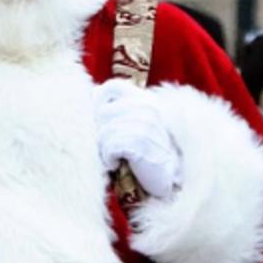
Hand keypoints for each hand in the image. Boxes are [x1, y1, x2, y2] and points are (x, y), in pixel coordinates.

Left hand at [96, 79, 181, 200]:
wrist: (168, 176)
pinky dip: (107, 158)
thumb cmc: (149, 150)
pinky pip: (109, 146)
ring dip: (103, 149)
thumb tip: (93, 92)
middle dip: (99, 132)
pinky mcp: (140, 142)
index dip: (98, 100)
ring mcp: (145, 124)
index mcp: (146, 99)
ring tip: (113, 156)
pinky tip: (115, 163)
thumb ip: (119, 107)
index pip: (113, 86)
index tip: (99, 119)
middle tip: (108, 146)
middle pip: (102, 112)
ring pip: (104, 131)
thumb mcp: (138, 123)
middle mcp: (147, 107)